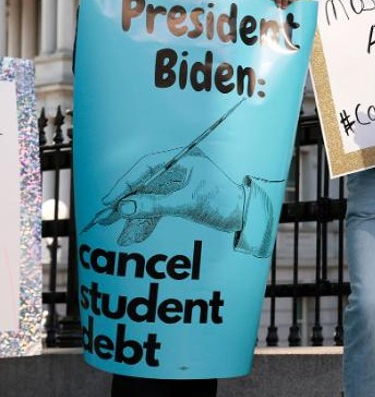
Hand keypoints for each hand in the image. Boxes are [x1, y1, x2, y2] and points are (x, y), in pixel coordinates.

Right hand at [102, 152, 245, 245]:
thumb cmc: (225, 203)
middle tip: (105, 220)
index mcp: (186, 159)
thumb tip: (124, 207)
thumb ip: (155, 206)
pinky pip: (158, 209)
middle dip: (127, 205)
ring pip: (149, 200)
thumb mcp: (188, 204)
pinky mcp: (180, 198)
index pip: (147, 167)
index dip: (125, 184)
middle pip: (145, 185)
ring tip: (122, 238)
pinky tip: (135, 237)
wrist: (247, 218)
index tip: (110, 201)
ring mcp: (179, 184)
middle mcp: (180, 169)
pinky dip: (148, 222)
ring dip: (135, 219)